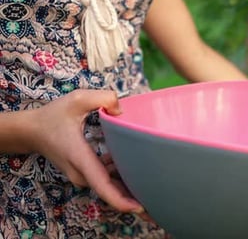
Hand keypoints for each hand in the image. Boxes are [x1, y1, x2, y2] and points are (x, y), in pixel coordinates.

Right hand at [28, 89, 143, 213]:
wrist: (30, 131)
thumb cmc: (53, 115)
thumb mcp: (76, 99)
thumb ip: (101, 98)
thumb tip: (121, 110)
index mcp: (80, 157)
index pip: (102, 185)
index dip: (120, 199)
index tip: (139, 207)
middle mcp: (81, 172)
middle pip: (110, 191)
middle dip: (133, 199)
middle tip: (159, 204)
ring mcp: (82, 176)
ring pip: (109, 187)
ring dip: (129, 189)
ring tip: (155, 188)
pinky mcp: (85, 174)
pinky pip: (106, 181)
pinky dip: (122, 180)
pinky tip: (140, 174)